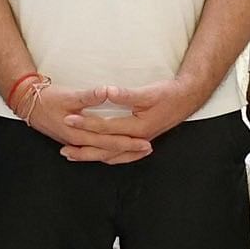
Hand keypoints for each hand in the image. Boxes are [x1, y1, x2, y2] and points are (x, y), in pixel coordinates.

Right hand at [20, 82, 153, 163]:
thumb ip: (89, 96)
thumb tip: (106, 91)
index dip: (128, 142)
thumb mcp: (69, 96)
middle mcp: (78, 142)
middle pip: (108, 151)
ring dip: (120, 153)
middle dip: (129, 151)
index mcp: (79, 134)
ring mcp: (75, 143)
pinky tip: (115, 150)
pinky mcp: (74, 140)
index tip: (145, 141)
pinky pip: (95, 150)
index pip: (109, 142)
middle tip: (148, 148)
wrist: (28, 104)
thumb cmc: (48, 99)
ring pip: (102, 153)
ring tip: (137, 151)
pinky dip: (108, 151)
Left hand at [58, 77, 205, 162]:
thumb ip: (127, 94)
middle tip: (63, 150)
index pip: (105, 128)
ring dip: (92, 156)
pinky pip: (120, 155)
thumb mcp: (148, 92)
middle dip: (83, 149)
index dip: (85, 123)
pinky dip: (105, 156)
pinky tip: (96, 156)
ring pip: (111, 155)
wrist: (186, 99)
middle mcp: (138, 140)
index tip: (68, 119)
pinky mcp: (140, 142)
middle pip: (105, 149)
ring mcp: (139, 143)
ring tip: (72, 156)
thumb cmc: (167, 94)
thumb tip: (108, 92)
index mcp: (138, 128)